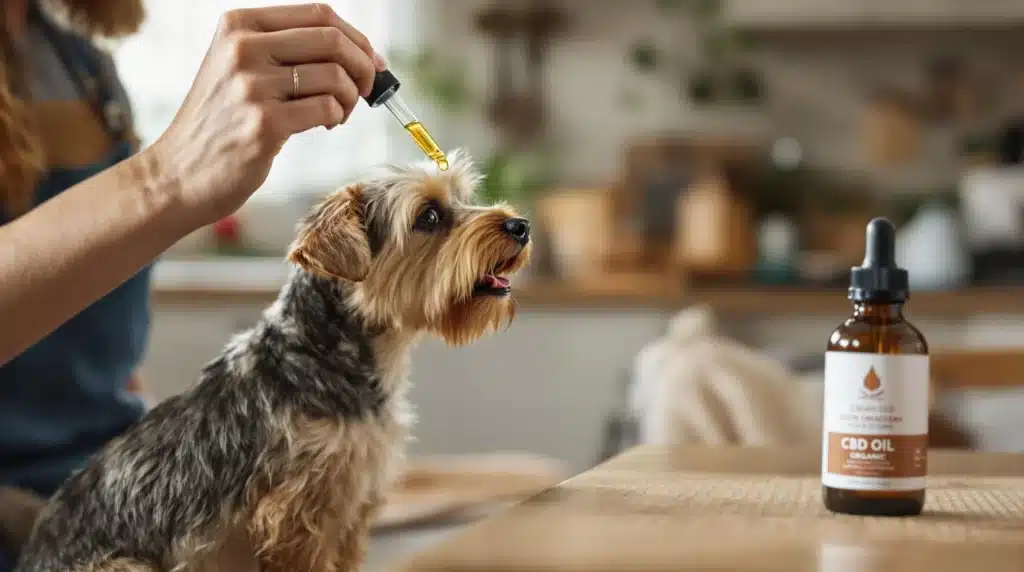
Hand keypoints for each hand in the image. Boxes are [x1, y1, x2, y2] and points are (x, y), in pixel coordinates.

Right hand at [145, 3, 385, 225]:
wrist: (178, 173)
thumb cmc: (220, 124)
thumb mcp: (238, 68)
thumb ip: (284, 50)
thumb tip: (356, 50)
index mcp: (239, 25)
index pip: (319, 14)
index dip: (356, 38)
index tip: (372, 61)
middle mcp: (242, 48)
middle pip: (332, 40)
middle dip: (363, 67)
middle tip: (364, 91)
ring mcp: (251, 86)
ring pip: (335, 76)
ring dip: (349, 99)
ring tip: (336, 115)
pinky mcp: (263, 123)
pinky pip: (327, 108)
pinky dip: (336, 117)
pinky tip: (324, 125)